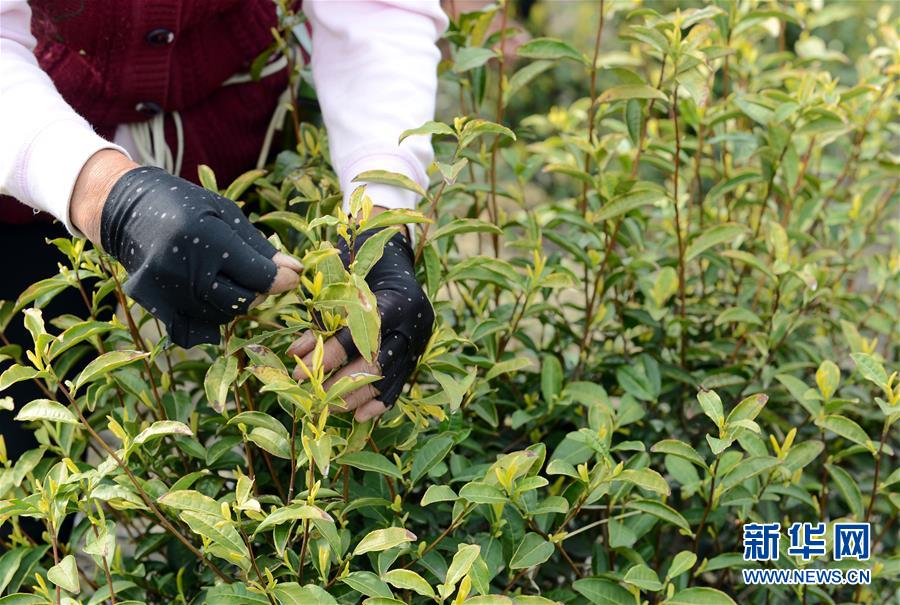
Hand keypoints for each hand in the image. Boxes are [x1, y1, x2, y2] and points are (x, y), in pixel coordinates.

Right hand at [71, 151, 300, 346]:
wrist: (125, 210)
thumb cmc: (184, 206)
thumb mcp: (225, 214)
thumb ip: (260, 248)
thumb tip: (295, 273)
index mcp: (205, 239)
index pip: (256, 275)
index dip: (281, 279)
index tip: (292, 277)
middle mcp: (183, 269)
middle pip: (242, 301)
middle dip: (259, 292)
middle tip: (257, 275)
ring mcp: (166, 291)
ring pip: (221, 316)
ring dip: (235, 302)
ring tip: (227, 277)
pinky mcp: (154, 305)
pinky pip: (195, 327)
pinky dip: (210, 316)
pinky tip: (209, 295)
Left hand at [288, 226, 433, 420]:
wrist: (398, 265)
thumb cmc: (365, 271)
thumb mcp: (342, 287)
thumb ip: (323, 318)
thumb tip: (296, 353)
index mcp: (394, 302)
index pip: (358, 335)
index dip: (328, 356)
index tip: (300, 371)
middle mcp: (412, 325)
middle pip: (376, 361)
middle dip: (342, 382)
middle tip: (314, 395)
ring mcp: (419, 342)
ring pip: (389, 378)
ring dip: (358, 396)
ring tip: (332, 408)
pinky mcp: (418, 355)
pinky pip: (400, 384)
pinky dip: (380, 401)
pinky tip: (360, 416)